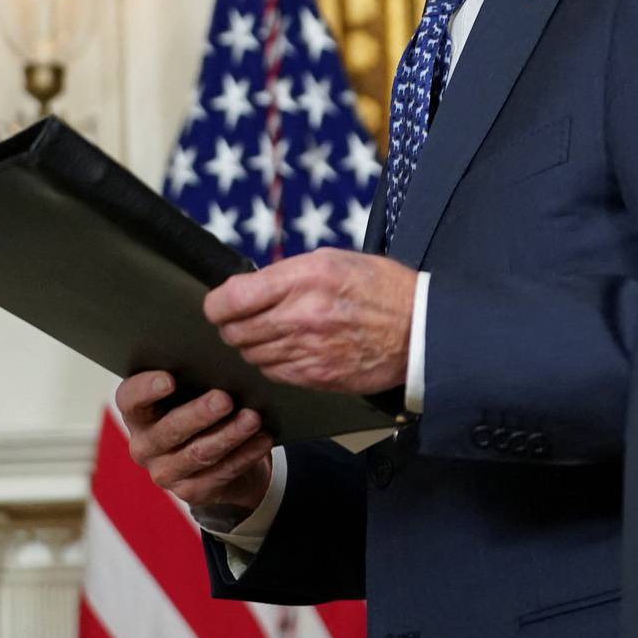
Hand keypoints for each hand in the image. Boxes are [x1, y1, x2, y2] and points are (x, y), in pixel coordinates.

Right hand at [115, 372, 272, 512]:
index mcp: (138, 413)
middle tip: (225, 399)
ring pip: (199, 453)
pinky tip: (263, 439)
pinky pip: (221, 473)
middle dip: (199, 414)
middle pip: (169, 430)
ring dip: (229, 435)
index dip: (145, 389)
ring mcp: (165, 472)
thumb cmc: (201, 405)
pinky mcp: (190, 491)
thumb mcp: (193, 390)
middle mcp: (144, 444)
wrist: (218, 453)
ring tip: (253, 418)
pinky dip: (245, 454)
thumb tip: (223, 359)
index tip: (169, 379)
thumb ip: (196, 375)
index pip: (130, 399)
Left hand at [204, 248, 417, 394]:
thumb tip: (248, 289)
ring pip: (250, 354)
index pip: (231, 298)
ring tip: (276, 333)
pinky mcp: (316, 376)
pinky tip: (292, 350)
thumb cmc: (381, 288)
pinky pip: (273, 373)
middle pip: (234, 331)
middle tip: (248, 318)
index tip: (221, 303)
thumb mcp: (334, 260)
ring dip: (255, 345)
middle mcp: (302, 315)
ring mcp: (308, 350)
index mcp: (305, 277)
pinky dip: (274, 362)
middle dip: (234, 324)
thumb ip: (287, 274)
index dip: (217, 303)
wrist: (420, 329)